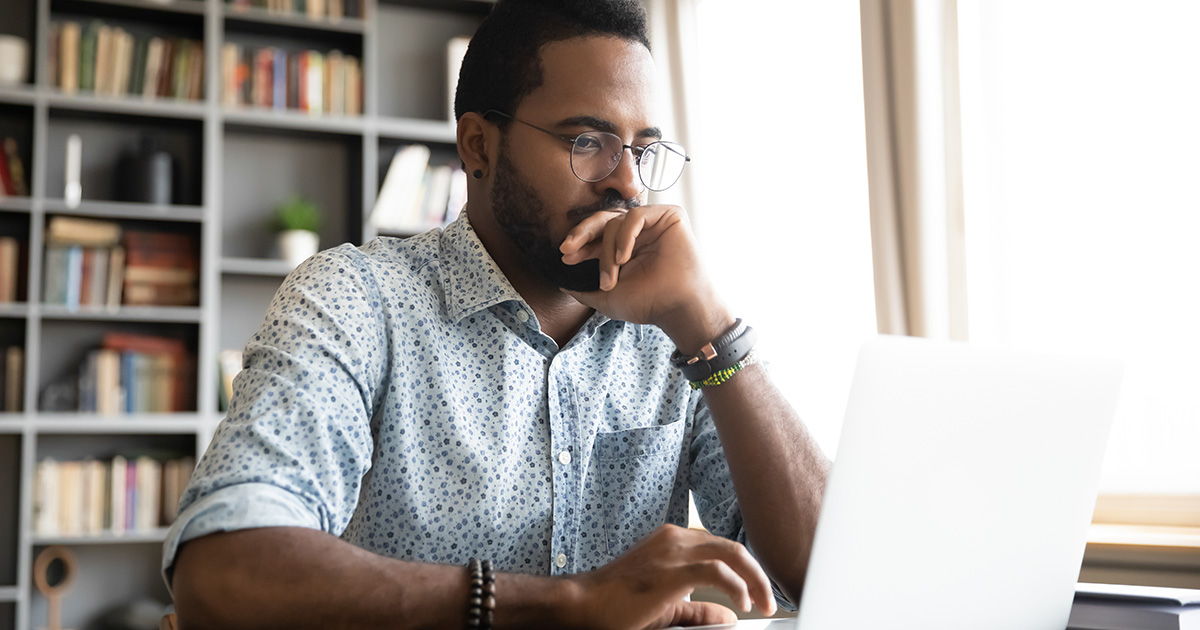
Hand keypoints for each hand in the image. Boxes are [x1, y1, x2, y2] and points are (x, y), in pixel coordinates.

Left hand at [559, 205, 732, 352]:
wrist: (676, 307)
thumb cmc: (648, 304)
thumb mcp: (606, 299)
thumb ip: (583, 292)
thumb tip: (562, 286)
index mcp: (625, 248)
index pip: (597, 236)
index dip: (580, 244)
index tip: (565, 257)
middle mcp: (639, 233)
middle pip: (603, 220)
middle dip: (582, 234)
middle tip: (568, 248)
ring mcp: (654, 224)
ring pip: (616, 221)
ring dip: (608, 250)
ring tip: (612, 276)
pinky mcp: (670, 216)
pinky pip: (637, 215)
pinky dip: (626, 235)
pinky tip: (624, 256)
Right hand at [566, 524, 776, 629]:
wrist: (583, 604)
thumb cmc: (615, 604)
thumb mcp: (665, 607)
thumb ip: (697, 609)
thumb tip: (728, 616)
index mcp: (672, 541)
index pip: (720, 548)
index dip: (744, 570)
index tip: (756, 592)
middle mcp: (675, 538)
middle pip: (732, 547)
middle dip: (756, 574)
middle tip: (767, 600)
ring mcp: (674, 550)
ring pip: (731, 553)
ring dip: (754, 580)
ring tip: (762, 603)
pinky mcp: (673, 569)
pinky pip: (719, 572)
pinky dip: (737, 587)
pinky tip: (743, 604)